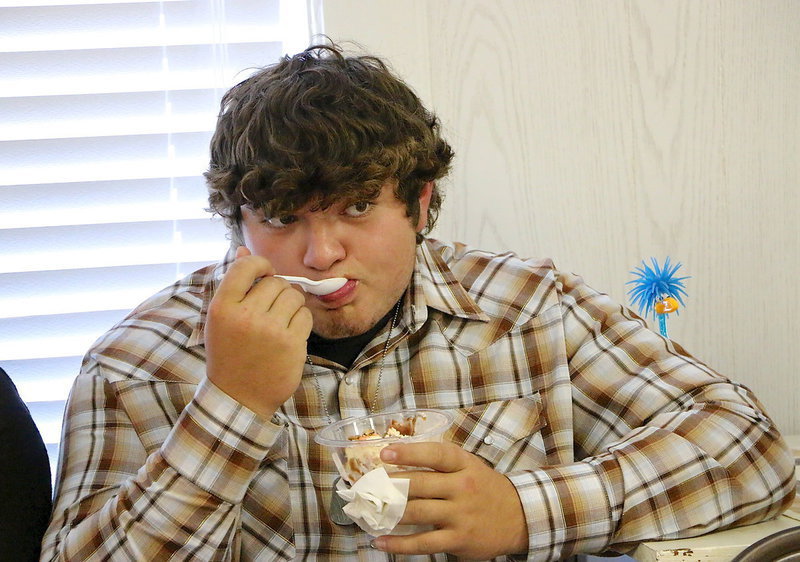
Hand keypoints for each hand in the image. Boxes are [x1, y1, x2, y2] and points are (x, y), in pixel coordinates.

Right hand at [205, 246, 312, 417]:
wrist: (239, 397)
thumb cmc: (229, 354)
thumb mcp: (220, 319)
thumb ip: (233, 285)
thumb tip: (244, 250)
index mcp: (223, 307)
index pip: (247, 266)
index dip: (261, 264)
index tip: (264, 274)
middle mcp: (246, 316)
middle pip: (276, 281)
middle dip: (278, 290)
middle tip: (272, 307)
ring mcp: (271, 330)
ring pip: (294, 296)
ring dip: (292, 303)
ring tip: (281, 319)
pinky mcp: (292, 344)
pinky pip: (306, 315)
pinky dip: (301, 321)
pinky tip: (290, 332)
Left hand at [372, 442, 527, 558]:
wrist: (519, 516)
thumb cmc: (485, 488)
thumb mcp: (469, 467)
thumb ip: (439, 465)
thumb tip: (398, 464)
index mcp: (464, 464)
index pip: (435, 454)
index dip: (409, 452)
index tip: (384, 453)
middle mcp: (462, 487)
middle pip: (420, 484)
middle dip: (389, 485)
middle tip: (367, 486)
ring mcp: (460, 514)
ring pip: (417, 512)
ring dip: (389, 512)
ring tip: (368, 512)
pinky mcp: (459, 539)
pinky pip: (423, 542)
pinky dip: (399, 543)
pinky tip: (381, 541)